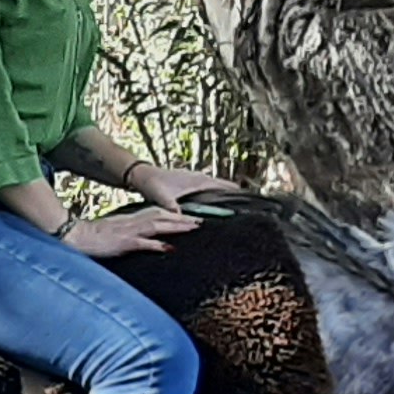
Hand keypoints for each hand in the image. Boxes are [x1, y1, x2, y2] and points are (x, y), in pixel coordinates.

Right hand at [63, 206, 198, 258]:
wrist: (74, 236)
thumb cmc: (92, 237)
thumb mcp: (114, 232)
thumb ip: (130, 234)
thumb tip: (146, 240)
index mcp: (131, 220)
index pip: (157, 214)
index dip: (175, 215)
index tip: (190, 218)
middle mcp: (132, 223)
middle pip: (162, 217)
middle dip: (183, 219)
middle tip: (202, 221)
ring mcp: (129, 232)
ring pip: (158, 225)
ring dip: (177, 226)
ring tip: (194, 227)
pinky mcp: (123, 242)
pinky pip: (143, 242)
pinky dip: (157, 245)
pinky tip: (169, 248)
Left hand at [125, 161, 240, 209]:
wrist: (141, 175)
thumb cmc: (153, 183)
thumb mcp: (163, 197)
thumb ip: (172, 208)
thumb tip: (181, 218)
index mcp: (199, 181)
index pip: (225, 187)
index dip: (238, 194)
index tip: (253, 202)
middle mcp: (200, 179)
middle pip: (224, 188)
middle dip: (235, 198)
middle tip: (250, 210)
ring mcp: (195, 181)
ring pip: (216, 190)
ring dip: (224, 198)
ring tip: (237, 210)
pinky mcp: (190, 185)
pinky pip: (207, 192)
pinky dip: (214, 198)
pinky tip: (214, 208)